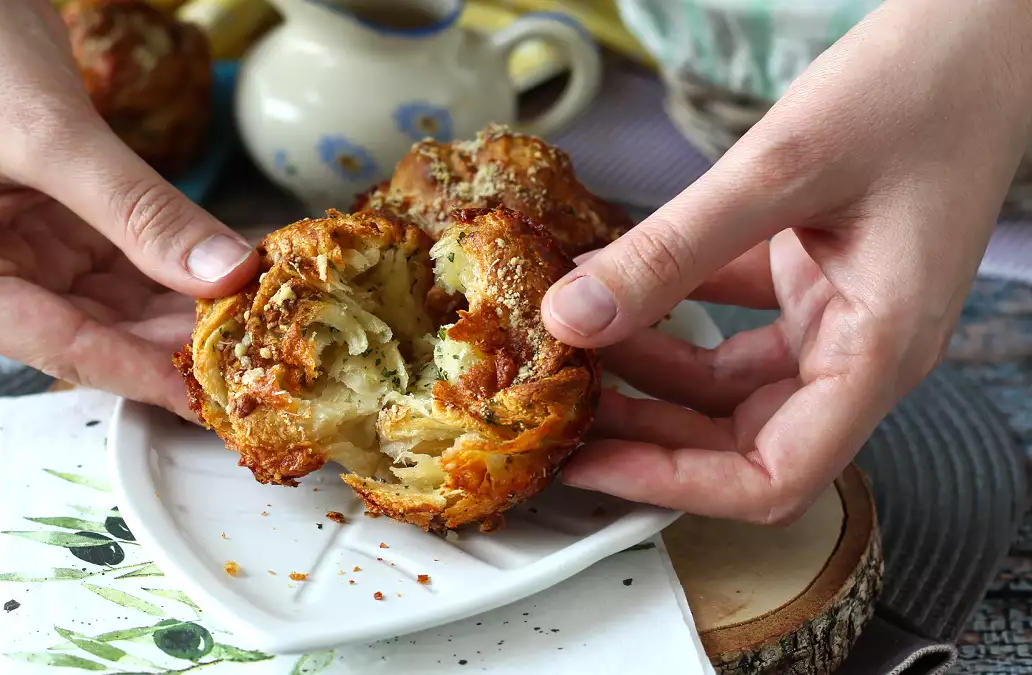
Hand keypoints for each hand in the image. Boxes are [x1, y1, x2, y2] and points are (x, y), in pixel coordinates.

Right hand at [0, 0, 257, 416]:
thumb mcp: (52, 135)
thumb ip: (141, 211)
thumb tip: (226, 275)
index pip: (65, 347)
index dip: (147, 374)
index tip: (217, 399)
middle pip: (102, 332)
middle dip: (181, 341)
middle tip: (261, 354)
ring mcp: (29, 255)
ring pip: (127, 302)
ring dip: (193, 306)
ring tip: (264, 317)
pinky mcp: (66, 227)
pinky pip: (138, 259)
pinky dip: (186, 263)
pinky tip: (241, 268)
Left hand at [542, 0, 1031, 522]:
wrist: (979, 35)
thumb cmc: (922, 90)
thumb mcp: (781, 170)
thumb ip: (673, 249)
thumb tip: (574, 315)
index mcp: (878, 353)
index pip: (775, 474)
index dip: (676, 485)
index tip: (593, 466)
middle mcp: (858, 350)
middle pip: (739, 438)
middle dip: (644, 431)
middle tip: (561, 409)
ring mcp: (835, 315)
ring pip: (725, 383)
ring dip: (648, 371)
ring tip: (573, 346)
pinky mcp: (811, 278)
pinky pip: (728, 322)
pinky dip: (668, 310)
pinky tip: (611, 286)